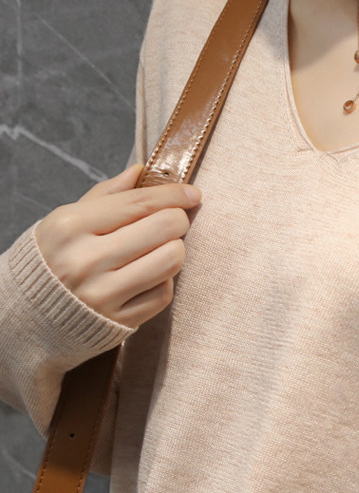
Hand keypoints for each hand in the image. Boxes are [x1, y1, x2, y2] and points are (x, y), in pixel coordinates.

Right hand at [35, 163, 202, 328]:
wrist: (30, 314)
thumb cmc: (55, 258)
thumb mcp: (68, 219)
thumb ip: (107, 195)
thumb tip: (141, 171)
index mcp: (70, 226)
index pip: (139, 202)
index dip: (174, 194)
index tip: (192, 193)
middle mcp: (85, 260)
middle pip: (164, 227)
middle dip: (177, 220)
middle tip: (172, 222)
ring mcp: (102, 294)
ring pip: (171, 260)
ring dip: (175, 250)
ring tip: (160, 248)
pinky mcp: (119, 321)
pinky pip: (164, 293)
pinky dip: (164, 280)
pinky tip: (147, 275)